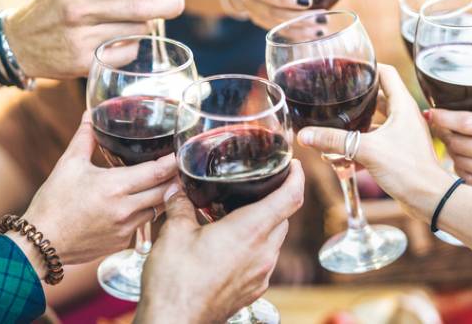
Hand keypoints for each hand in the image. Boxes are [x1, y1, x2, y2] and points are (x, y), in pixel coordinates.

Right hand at [5, 0, 184, 78]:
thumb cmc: (51, 1)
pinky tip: (121, 36)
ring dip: (146, 22)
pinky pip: (128, 51)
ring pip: (136, 30)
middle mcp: (75, 10)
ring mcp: (80, 39)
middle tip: (178, 0)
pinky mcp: (86, 63)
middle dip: (166, 4)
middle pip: (134, 8)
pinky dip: (133, 43)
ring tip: (138, 16)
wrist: (19, 44)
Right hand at [22, 113, 176, 264]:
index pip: (157, 172)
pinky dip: (143, 213)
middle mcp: (125, 209)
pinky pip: (142, 225)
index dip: (173, 161)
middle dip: (175, 178)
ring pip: (157, 209)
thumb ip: (85, 137)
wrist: (39, 244)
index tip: (182, 152)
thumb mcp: (69, 165)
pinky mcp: (121, 242)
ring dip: (162, 196)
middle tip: (181, 166)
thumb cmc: (53, 202)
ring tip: (164, 182)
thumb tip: (90, 114)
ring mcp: (125, 228)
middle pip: (166, 191)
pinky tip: (137, 204)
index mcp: (114, 186)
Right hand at [135, 160, 304, 323]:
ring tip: (237, 214)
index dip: (297, 176)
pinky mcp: (253, 290)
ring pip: (274, 239)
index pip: (291, 197)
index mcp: (251, 230)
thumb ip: (181, 205)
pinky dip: (254, 246)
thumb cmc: (176, 281)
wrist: (175, 323)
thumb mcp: (174, 233)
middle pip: (284, 217)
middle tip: (258, 185)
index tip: (295, 164)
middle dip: (276, 198)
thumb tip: (178, 189)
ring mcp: (261, 274)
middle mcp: (264, 252)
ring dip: (263, 224)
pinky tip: (229, 245)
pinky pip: (263, 260)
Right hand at [298, 64, 453, 221]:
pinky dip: (358, 144)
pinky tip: (340, 154)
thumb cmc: (408, 170)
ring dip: (355, 123)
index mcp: (402, 105)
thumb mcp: (367, 150)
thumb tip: (305, 135)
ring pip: (374, 121)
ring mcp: (401, 134)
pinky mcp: (397, 151)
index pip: (385, 72)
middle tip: (335, 94)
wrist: (429, 200)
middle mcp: (403, 115)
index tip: (347, 66)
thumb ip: (334, 141)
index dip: (367, 66)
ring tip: (333, 123)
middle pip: (377, 95)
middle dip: (355, 96)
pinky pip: (374, 141)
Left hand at [430, 94, 471, 208]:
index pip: (466, 122)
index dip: (442, 117)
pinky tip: (467, 164)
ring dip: (453, 154)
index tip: (430, 113)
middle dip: (445, 135)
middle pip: (459, 144)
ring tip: (456, 145)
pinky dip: (464, 173)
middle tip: (441, 128)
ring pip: (461, 165)